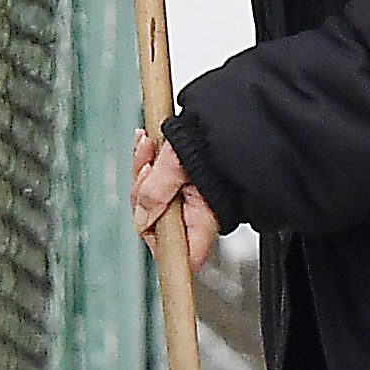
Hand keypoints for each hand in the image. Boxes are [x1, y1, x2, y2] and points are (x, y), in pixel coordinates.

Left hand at [129, 120, 217, 272]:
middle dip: (143, 194)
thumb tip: (141, 219)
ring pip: (152, 201)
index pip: (181, 256)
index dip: (159, 244)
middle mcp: (197, 214)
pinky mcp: (182, 185)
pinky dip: (149, 164)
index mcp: (203, 217)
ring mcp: (189, 200)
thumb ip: (156, 193)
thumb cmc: (215, 136)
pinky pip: (157, 184)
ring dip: (145, 173)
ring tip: (149, 147)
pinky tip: (148, 145)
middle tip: (147, 167)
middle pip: (156, 224)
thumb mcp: (178, 161)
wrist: (228, 114)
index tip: (145, 222)